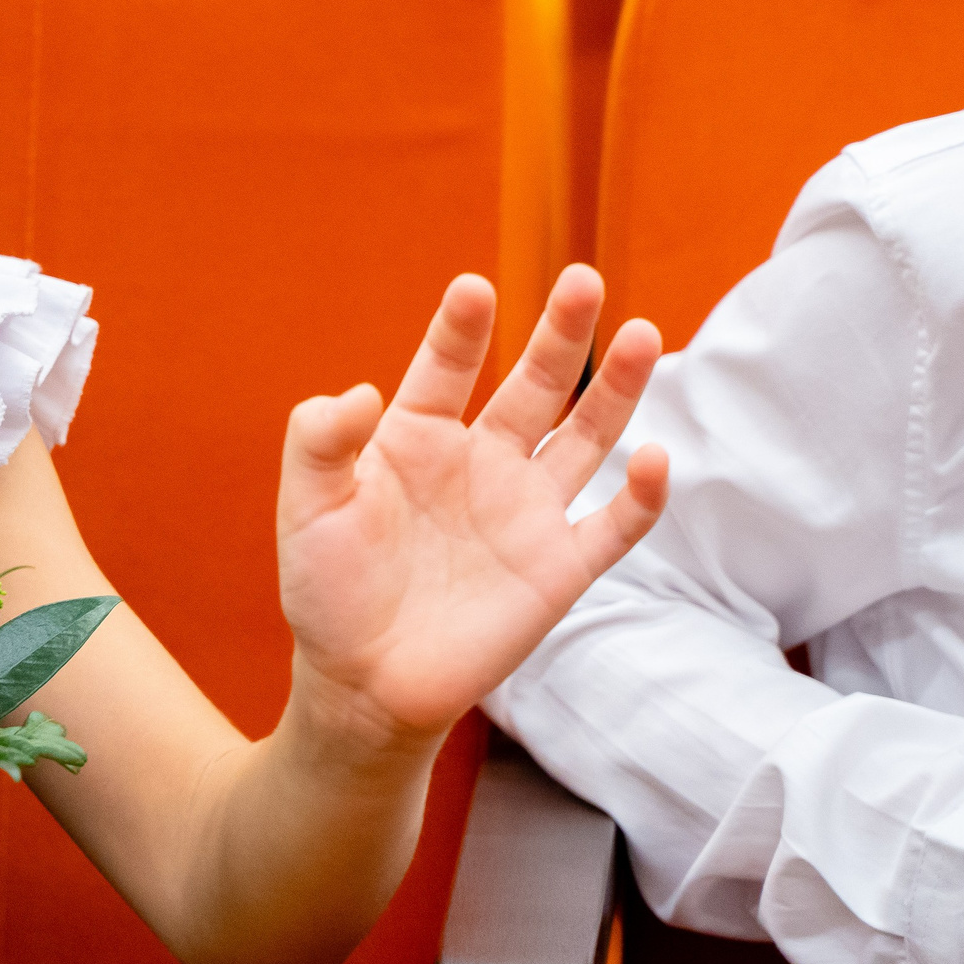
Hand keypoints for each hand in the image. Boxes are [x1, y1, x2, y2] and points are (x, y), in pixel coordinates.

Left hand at [275, 265, 666, 749]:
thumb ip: (318, 441)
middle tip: (584, 279)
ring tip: (644, 334)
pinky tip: (657, 457)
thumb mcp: (306, 506)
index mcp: (416, 437)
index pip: (446, 366)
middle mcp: (480, 462)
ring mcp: (524, 512)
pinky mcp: (557, 570)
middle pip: (534, 385)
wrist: (361, 683)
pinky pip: (612, 525)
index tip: (474, 289)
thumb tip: (359, 392)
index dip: (462, 329)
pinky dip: (640, 495)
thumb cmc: (326, 589)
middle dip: (560, 334)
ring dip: (617, 390)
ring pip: (585, 437)